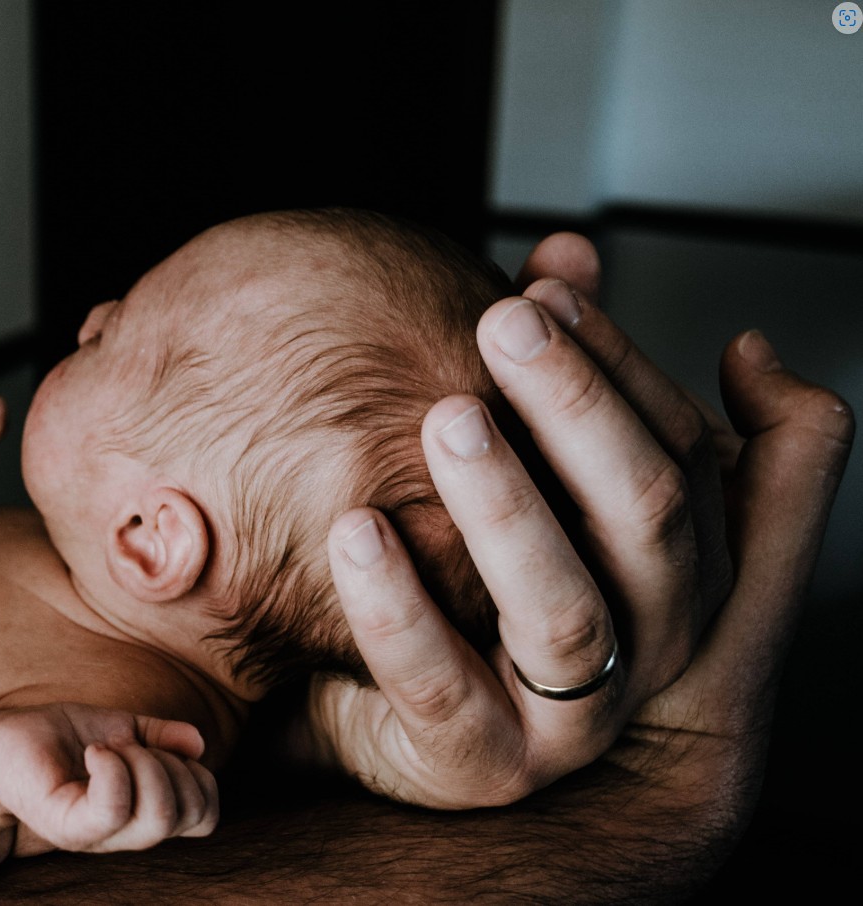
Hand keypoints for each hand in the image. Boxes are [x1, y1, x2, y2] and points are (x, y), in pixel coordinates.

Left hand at [0, 703, 217, 854]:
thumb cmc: (57, 738)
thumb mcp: (121, 727)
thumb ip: (161, 736)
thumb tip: (198, 744)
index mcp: (144, 810)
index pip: (206, 814)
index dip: (201, 777)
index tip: (161, 748)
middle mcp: (126, 830)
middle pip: (190, 814)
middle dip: (173, 764)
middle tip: (130, 745)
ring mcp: (97, 833)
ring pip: (159, 814)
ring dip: (144, 764)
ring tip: (108, 748)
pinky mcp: (68, 826)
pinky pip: (113, 808)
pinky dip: (112, 768)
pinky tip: (93, 751)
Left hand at [310, 234, 853, 807]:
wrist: (424, 728)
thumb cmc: (492, 581)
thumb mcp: (543, 475)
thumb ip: (562, 370)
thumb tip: (565, 248)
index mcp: (680, 560)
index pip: (681, 445)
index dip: (616, 360)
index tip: (539, 285)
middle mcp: (653, 637)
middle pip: (647, 512)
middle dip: (579, 405)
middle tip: (502, 322)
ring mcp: (576, 712)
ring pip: (563, 607)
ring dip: (506, 504)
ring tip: (445, 418)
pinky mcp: (485, 761)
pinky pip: (439, 684)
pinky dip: (397, 604)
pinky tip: (352, 529)